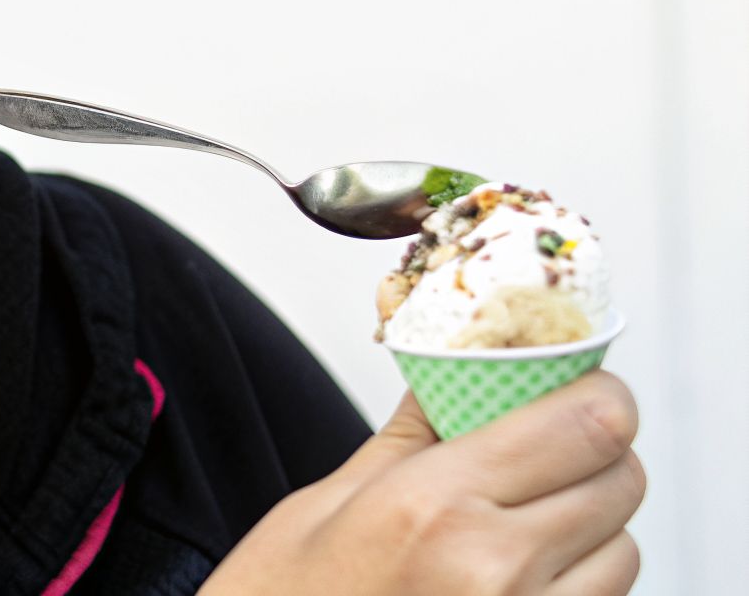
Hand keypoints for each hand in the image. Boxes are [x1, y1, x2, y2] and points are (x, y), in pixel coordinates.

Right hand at [199, 370, 643, 594]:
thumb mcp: (325, 504)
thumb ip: (410, 436)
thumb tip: (455, 373)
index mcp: (432, 505)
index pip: (585, 426)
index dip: (600, 395)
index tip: (585, 385)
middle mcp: (493, 567)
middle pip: (620, 480)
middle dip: (596, 453)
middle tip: (550, 448)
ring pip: (623, 550)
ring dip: (592, 527)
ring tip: (525, 525)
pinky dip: (581, 582)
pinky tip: (520, 578)